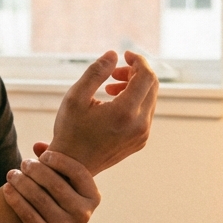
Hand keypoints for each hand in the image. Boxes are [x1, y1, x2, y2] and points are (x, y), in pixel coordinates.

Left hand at [1, 150, 100, 222]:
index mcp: (93, 197)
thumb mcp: (65, 186)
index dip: (59, 160)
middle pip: (56, 184)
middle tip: (23, 163)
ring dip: (22, 182)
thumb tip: (37, 145)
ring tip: (12, 174)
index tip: (43, 156)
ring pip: (38, 198)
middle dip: (36, 170)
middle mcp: (83, 213)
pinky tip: (7, 189)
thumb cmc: (60, 203)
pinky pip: (27, 213)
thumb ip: (54, 163)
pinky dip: (15, 199)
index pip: (78, 172)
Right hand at [45, 50, 157, 174]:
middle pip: (152, 86)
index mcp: (125, 112)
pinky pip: (145, 113)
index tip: (124, 55)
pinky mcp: (140, 141)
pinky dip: (135, 102)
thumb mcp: (75, 97)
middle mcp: (140, 125)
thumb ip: (96, 72)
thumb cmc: (70, 132)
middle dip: (135, 72)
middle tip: (113, 73)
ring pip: (150, 99)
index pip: (147, 76)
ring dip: (134, 87)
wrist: (71, 167)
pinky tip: (113, 104)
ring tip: (109, 88)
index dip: (138, 60)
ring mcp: (142, 135)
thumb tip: (114, 54)